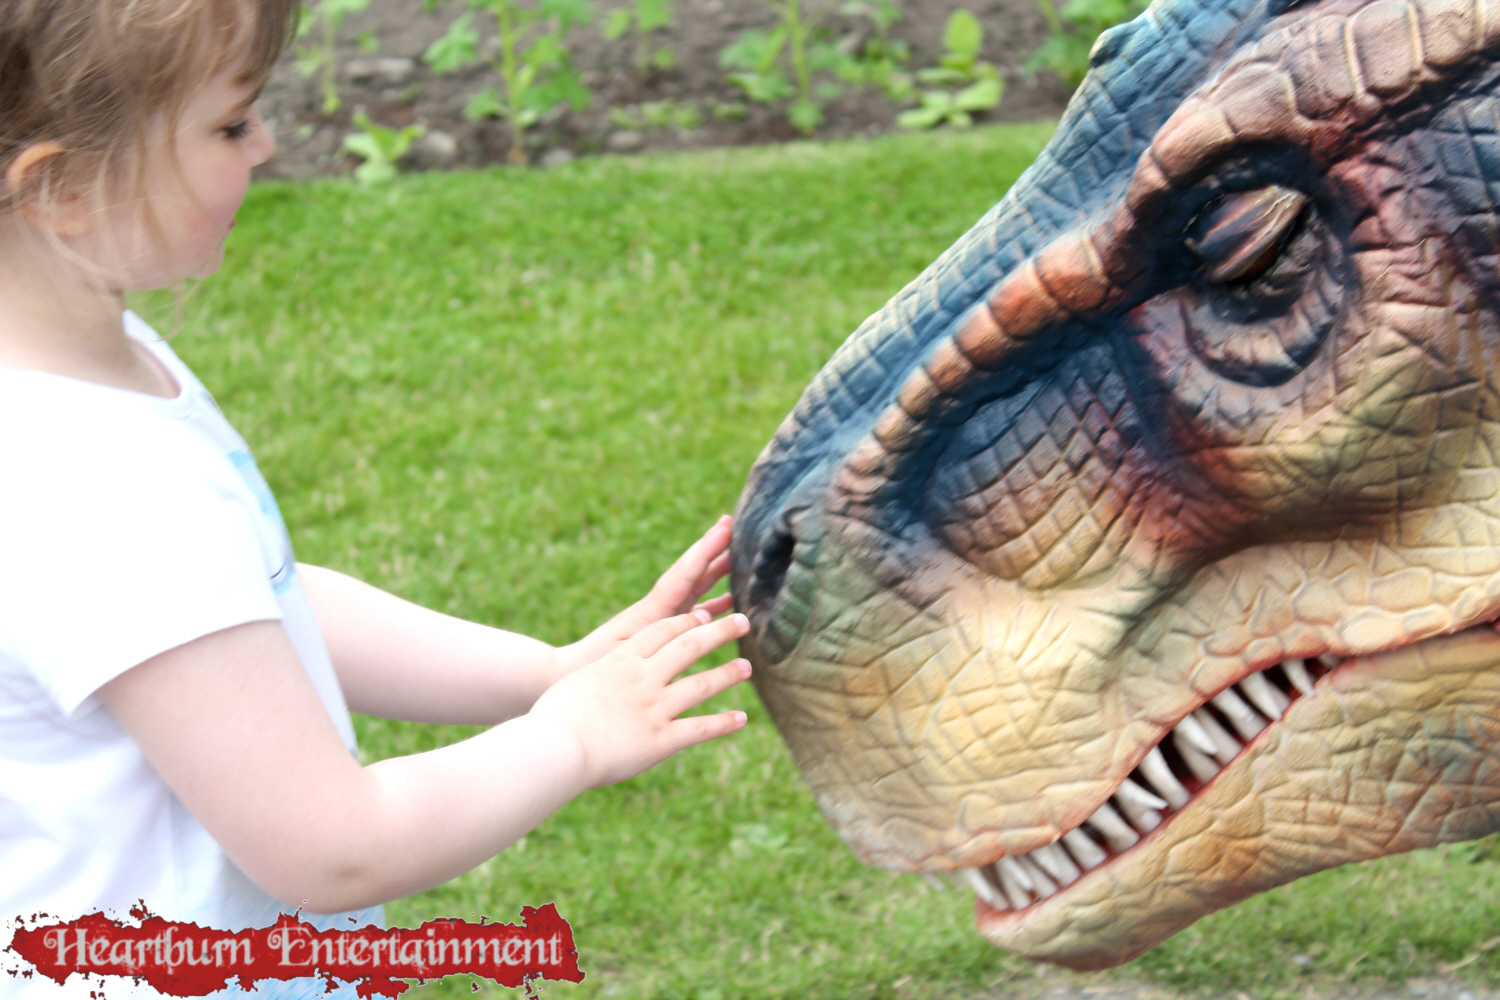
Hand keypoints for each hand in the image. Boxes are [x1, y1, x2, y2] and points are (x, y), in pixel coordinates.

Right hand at [531, 609, 751, 787]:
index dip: (685, 621)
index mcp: (619, 661)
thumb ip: (595, 680)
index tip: (704, 614)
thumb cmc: (552, 717)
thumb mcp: (574, 685)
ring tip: (747, 667)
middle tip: (742, 622)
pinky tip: (741, 720)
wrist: (556, 746)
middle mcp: (642, 679)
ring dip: (726, 674)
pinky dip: (722, 724)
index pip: (660, 633)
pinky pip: (698, 729)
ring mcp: (654, 708)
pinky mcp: (661, 740)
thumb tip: (599, 682)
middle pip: (689, 646)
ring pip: (700, 685)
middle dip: (718, 632)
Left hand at [556, 515, 734, 676]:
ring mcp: (659, 620)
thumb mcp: (624, 651)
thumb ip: (656, 634)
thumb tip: (703, 617)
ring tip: (738, 558)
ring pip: (694, 591)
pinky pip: (693, 614)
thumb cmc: (591, 666)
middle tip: (732, 525)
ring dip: (715, 574)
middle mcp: (658, 610)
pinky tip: (730, 604)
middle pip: (690, 574)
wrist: (563, 676)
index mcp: (650, 610)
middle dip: (710, 550)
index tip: (724, 527)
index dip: (705, 551)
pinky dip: (714, 605)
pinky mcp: (660, 635)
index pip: (684, 574)